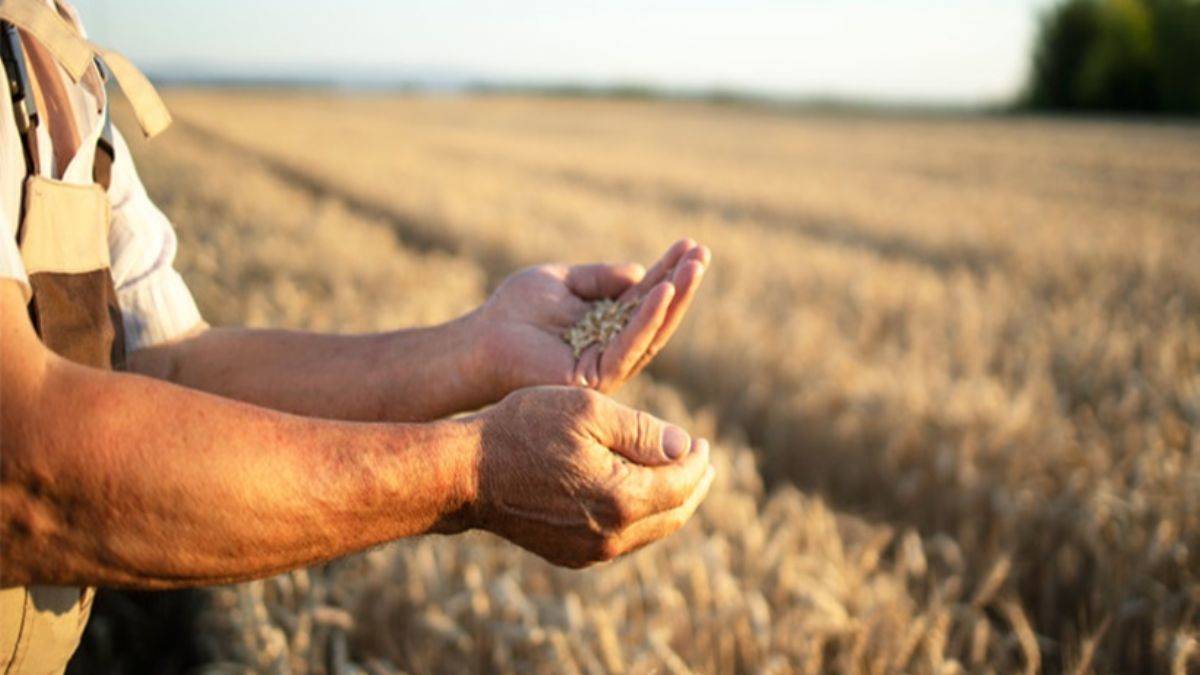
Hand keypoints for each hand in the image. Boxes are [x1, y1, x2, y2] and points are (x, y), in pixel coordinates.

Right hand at [465, 386, 714, 567]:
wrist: (466, 473)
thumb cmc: (524, 429)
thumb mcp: (588, 411)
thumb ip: (643, 431)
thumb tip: (685, 447)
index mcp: (622, 498)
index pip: (682, 484)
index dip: (698, 461)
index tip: (702, 441)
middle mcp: (612, 535)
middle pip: (674, 514)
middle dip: (693, 485)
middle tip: (703, 461)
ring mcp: (590, 551)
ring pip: (650, 530)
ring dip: (669, 503)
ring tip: (677, 476)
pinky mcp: (571, 555)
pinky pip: (622, 540)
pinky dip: (640, 517)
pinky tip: (637, 495)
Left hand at [475, 239, 709, 395]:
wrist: (479, 340)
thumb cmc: (514, 311)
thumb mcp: (563, 281)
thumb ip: (600, 277)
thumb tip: (640, 272)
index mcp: (607, 327)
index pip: (645, 297)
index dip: (669, 271)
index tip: (690, 244)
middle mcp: (613, 349)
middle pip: (657, 316)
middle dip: (682, 284)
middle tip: (703, 253)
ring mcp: (607, 368)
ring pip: (651, 333)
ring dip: (675, 299)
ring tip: (693, 267)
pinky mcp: (596, 380)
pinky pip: (629, 347)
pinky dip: (647, 318)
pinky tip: (663, 291)